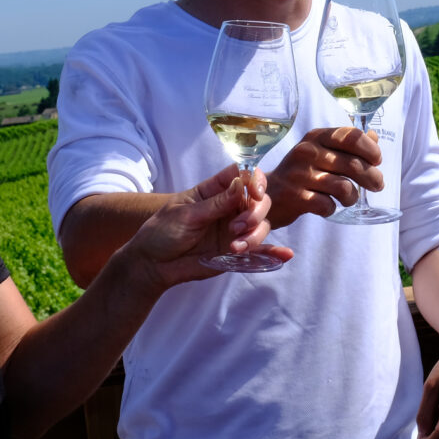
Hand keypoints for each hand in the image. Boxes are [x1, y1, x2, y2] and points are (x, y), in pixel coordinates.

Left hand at [122, 164, 289, 288]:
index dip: (254, 179)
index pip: (242, 175)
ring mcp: (234, 229)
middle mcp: (228, 207)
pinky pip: (259, 250)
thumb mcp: (186, 214)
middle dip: (254, 213)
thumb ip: (216, 203)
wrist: (153, 264)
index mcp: (214, 190)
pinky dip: (273, 252)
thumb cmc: (162, 232)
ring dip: (255, 235)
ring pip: (261, 225)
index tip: (254, 193)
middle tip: (237, 227)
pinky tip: (285, 255)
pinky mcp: (236, 251)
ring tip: (234, 248)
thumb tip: (242, 183)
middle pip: (258, 200)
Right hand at [266, 126, 384, 227]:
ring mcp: (300, 175)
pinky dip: (332, 208)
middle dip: (371, 177)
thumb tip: (373, 136)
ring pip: (344, 187)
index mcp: (316, 136)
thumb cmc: (301, 172)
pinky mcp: (295, 197)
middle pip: (352, 164)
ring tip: (349, 198)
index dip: (370, 149)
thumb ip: (347, 143)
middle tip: (377, 185)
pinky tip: (328, 206)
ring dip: (352, 196)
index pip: (350, 136)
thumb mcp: (321, 151)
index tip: (377, 160)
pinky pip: (328, 205)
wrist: (267, 194)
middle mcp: (307, 152)